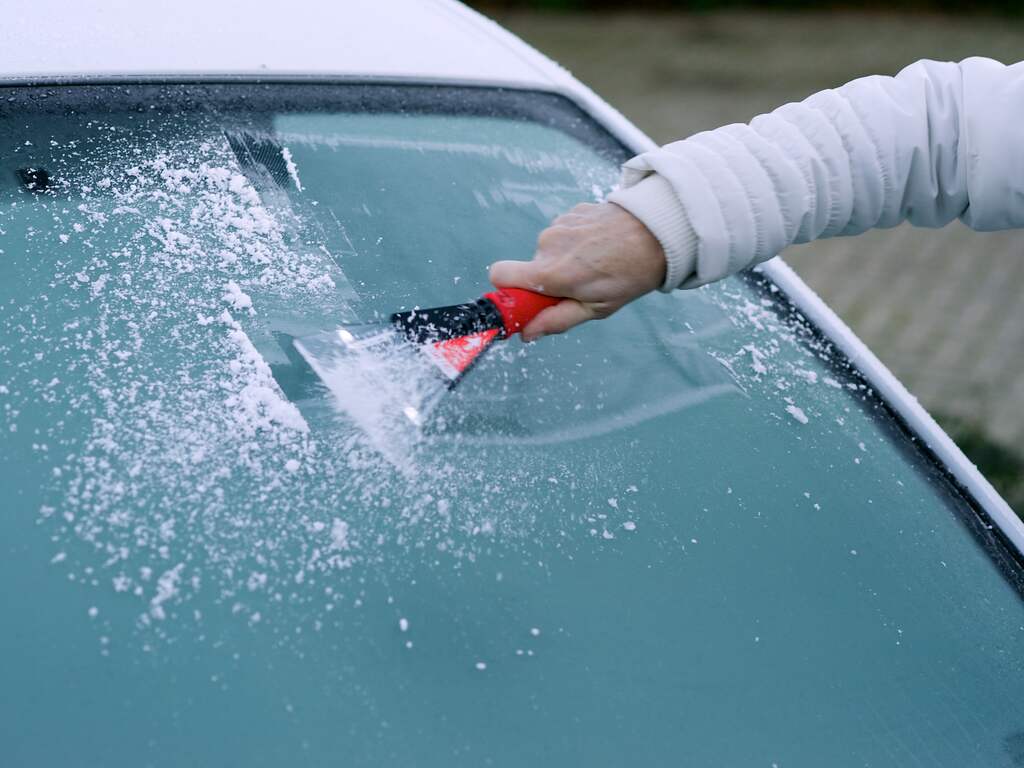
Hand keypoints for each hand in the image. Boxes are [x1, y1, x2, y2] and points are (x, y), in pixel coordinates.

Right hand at [489, 202, 665, 340]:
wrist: (659, 232)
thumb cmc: (629, 275)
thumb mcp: (596, 308)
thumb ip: (556, 320)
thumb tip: (526, 333)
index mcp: (550, 272)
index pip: (499, 276)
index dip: (508, 291)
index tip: (528, 301)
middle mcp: (547, 244)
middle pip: (530, 268)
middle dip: (548, 280)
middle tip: (581, 286)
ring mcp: (559, 224)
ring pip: (548, 251)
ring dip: (565, 260)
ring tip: (597, 263)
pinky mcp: (571, 212)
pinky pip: (563, 233)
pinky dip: (576, 242)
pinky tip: (601, 246)